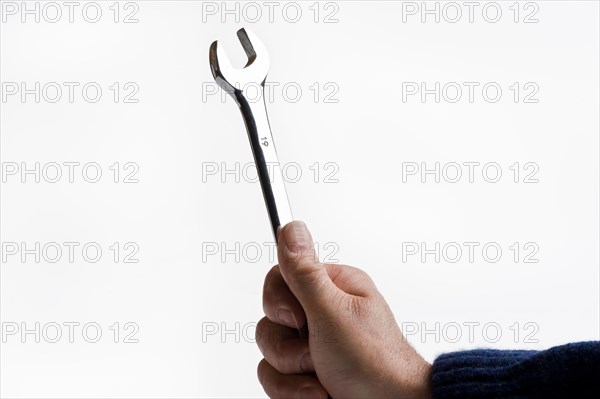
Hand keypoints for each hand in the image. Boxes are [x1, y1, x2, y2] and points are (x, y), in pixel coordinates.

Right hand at [256, 221, 431, 398]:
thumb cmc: (375, 363)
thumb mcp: (333, 311)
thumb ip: (304, 272)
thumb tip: (290, 228)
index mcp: (332, 289)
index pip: (280, 277)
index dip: (281, 302)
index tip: (299, 317)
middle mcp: (321, 315)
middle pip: (270, 319)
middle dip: (289, 346)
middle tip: (317, 352)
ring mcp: (312, 347)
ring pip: (269, 352)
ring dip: (293, 374)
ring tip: (324, 378)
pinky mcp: (305, 375)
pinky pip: (273, 378)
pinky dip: (293, 392)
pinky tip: (319, 394)